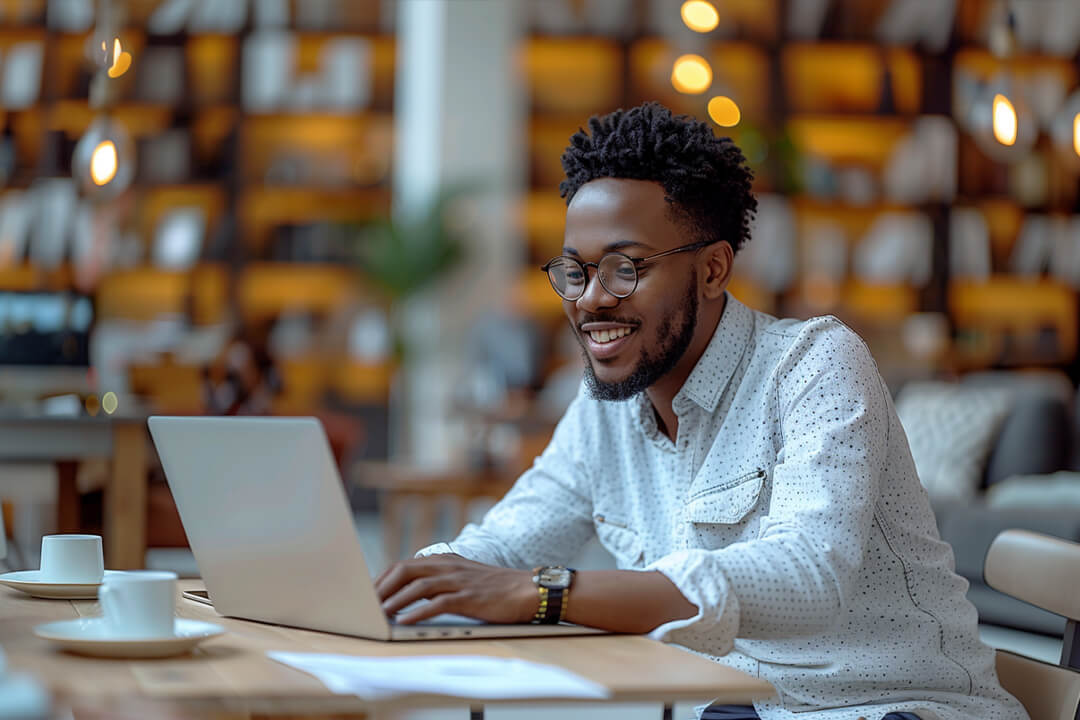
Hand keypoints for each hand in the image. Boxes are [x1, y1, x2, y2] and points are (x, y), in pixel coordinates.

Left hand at [375, 555, 536, 624]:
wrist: (527, 589)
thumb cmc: (494, 587)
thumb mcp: (461, 576)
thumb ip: (437, 580)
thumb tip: (408, 593)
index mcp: (443, 560)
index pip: (403, 565)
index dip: (382, 579)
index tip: (368, 594)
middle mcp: (447, 566)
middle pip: (404, 571)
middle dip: (382, 588)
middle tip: (366, 604)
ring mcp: (457, 581)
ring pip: (417, 587)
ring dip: (394, 601)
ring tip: (379, 614)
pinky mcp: (468, 597)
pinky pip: (437, 604)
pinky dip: (417, 613)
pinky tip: (404, 622)